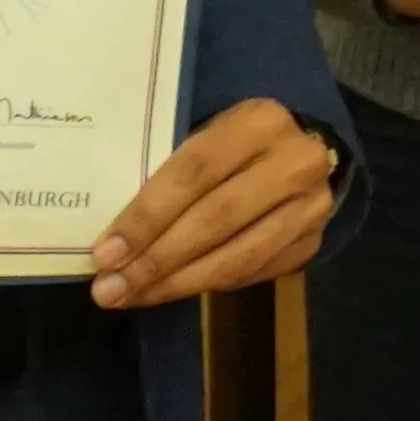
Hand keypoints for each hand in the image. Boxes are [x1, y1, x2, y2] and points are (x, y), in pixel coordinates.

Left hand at [91, 96, 339, 308]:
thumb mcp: (205, 136)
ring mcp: (311, 206)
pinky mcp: (314, 241)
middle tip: (110, 289)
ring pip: (237, 257)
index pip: (193, 174)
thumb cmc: (233, 142)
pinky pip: (253, 273)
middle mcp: (295, 163)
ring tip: (132, 297)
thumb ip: (169, 176)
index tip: (105, 254)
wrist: (303, 151)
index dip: (146, 218)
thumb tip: (113, 239)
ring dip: (178, 283)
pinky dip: (208, 286)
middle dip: (156, 260)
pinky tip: (172, 290)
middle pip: (215, 220)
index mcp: (258, 123)